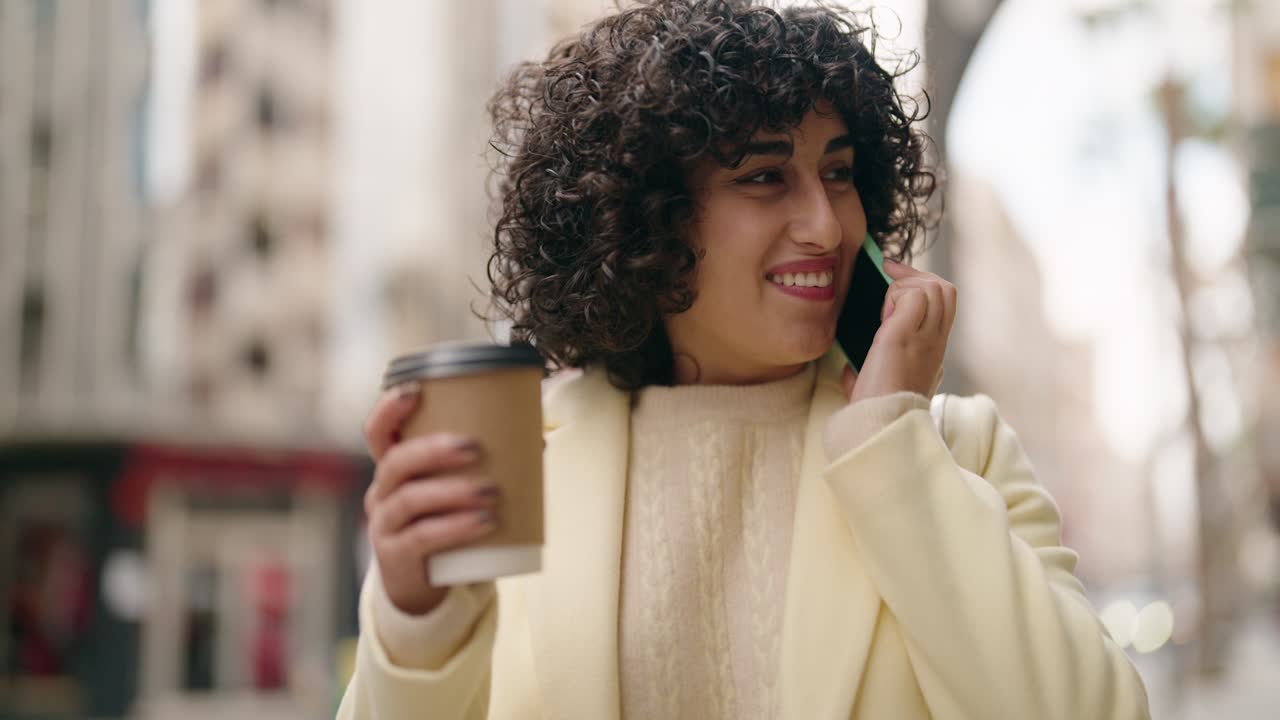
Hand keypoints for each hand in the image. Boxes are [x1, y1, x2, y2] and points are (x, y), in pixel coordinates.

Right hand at [363, 384, 499, 615]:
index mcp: (393, 470)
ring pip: (409, 500)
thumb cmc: (443, 528)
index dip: (388, 410)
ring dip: (451, 491)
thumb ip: (484, 467)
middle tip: (475, 447)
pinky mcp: (396, 556)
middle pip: (395, 462)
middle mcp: (381, 493)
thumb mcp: (453, 495)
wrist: (424, 587)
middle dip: (433, 450)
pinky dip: (454, 528)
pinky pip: (421, 537)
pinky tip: (484, 522)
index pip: (378, 433)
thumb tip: (537, 442)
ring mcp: (384, 525)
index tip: (415, 390)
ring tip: (490, 492)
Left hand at [841, 259, 955, 403]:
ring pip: (936, 287)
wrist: (879, 425)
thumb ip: (869, 375)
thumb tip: (849, 369)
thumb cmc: (875, 412)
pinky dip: (895, 294)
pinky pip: (913, 294)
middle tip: (889, 271)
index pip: (943, 308)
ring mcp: (926, 339)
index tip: (893, 283)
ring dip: (905, 284)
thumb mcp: (877, 389)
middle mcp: (936, 344)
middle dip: (917, 274)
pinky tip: (882, 313)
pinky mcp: (906, 336)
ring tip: (883, 298)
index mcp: (933, 355)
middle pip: (946, 291)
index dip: (922, 288)